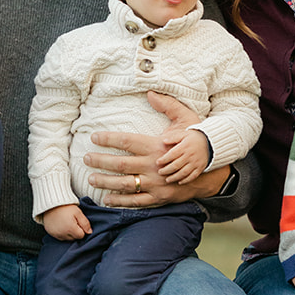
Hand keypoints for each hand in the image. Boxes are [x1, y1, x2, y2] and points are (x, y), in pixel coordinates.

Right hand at [41, 203, 91, 240]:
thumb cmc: (65, 207)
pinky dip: (61, 233)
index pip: (81, 236)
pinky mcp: (51, 233)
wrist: (51, 203)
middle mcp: (63, 233)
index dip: (81, 229)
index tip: (78, 222)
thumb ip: (85, 223)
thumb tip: (89, 232)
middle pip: (74, 238)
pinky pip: (59, 237)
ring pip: (67, 239)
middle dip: (75, 232)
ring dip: (68, 233)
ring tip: (66, 223)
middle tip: (72, 222)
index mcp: (70, 228)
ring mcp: (56, 234)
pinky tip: (61, 225)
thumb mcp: (78, 212)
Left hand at [85, 93, 228, 206]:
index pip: (127, 141)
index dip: (108, 139)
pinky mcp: (159, 198)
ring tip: (91, 178)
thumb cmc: (194, 142)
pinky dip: (120, 201)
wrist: (209, 171)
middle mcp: (153, 165)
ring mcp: (156, 184)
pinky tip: (106, 198)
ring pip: (125, 184)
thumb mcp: (186, 120)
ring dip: (106, 182)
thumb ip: (167, 106)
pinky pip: (136, 201)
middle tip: (85, 158)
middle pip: (121, 164)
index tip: (94, 137)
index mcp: (156, 146)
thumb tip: (150, 93)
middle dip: (100, 161)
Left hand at [157, 129, 209, 185]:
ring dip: (174, 177)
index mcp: (185, 146)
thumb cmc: (193, 137)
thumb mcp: (183, 134)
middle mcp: (190, 155)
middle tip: (160, 172)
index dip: (164, 159)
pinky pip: (193, 176)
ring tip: (167, 180)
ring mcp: (196, 162)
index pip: (172, 154)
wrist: (210, 141)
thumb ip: (173, 137)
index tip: (157, 162)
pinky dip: (186, 180)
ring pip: (184, 172)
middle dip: (167, 170)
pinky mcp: (200, 167)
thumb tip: (163, 141)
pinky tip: (179, 182)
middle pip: (176, 165)